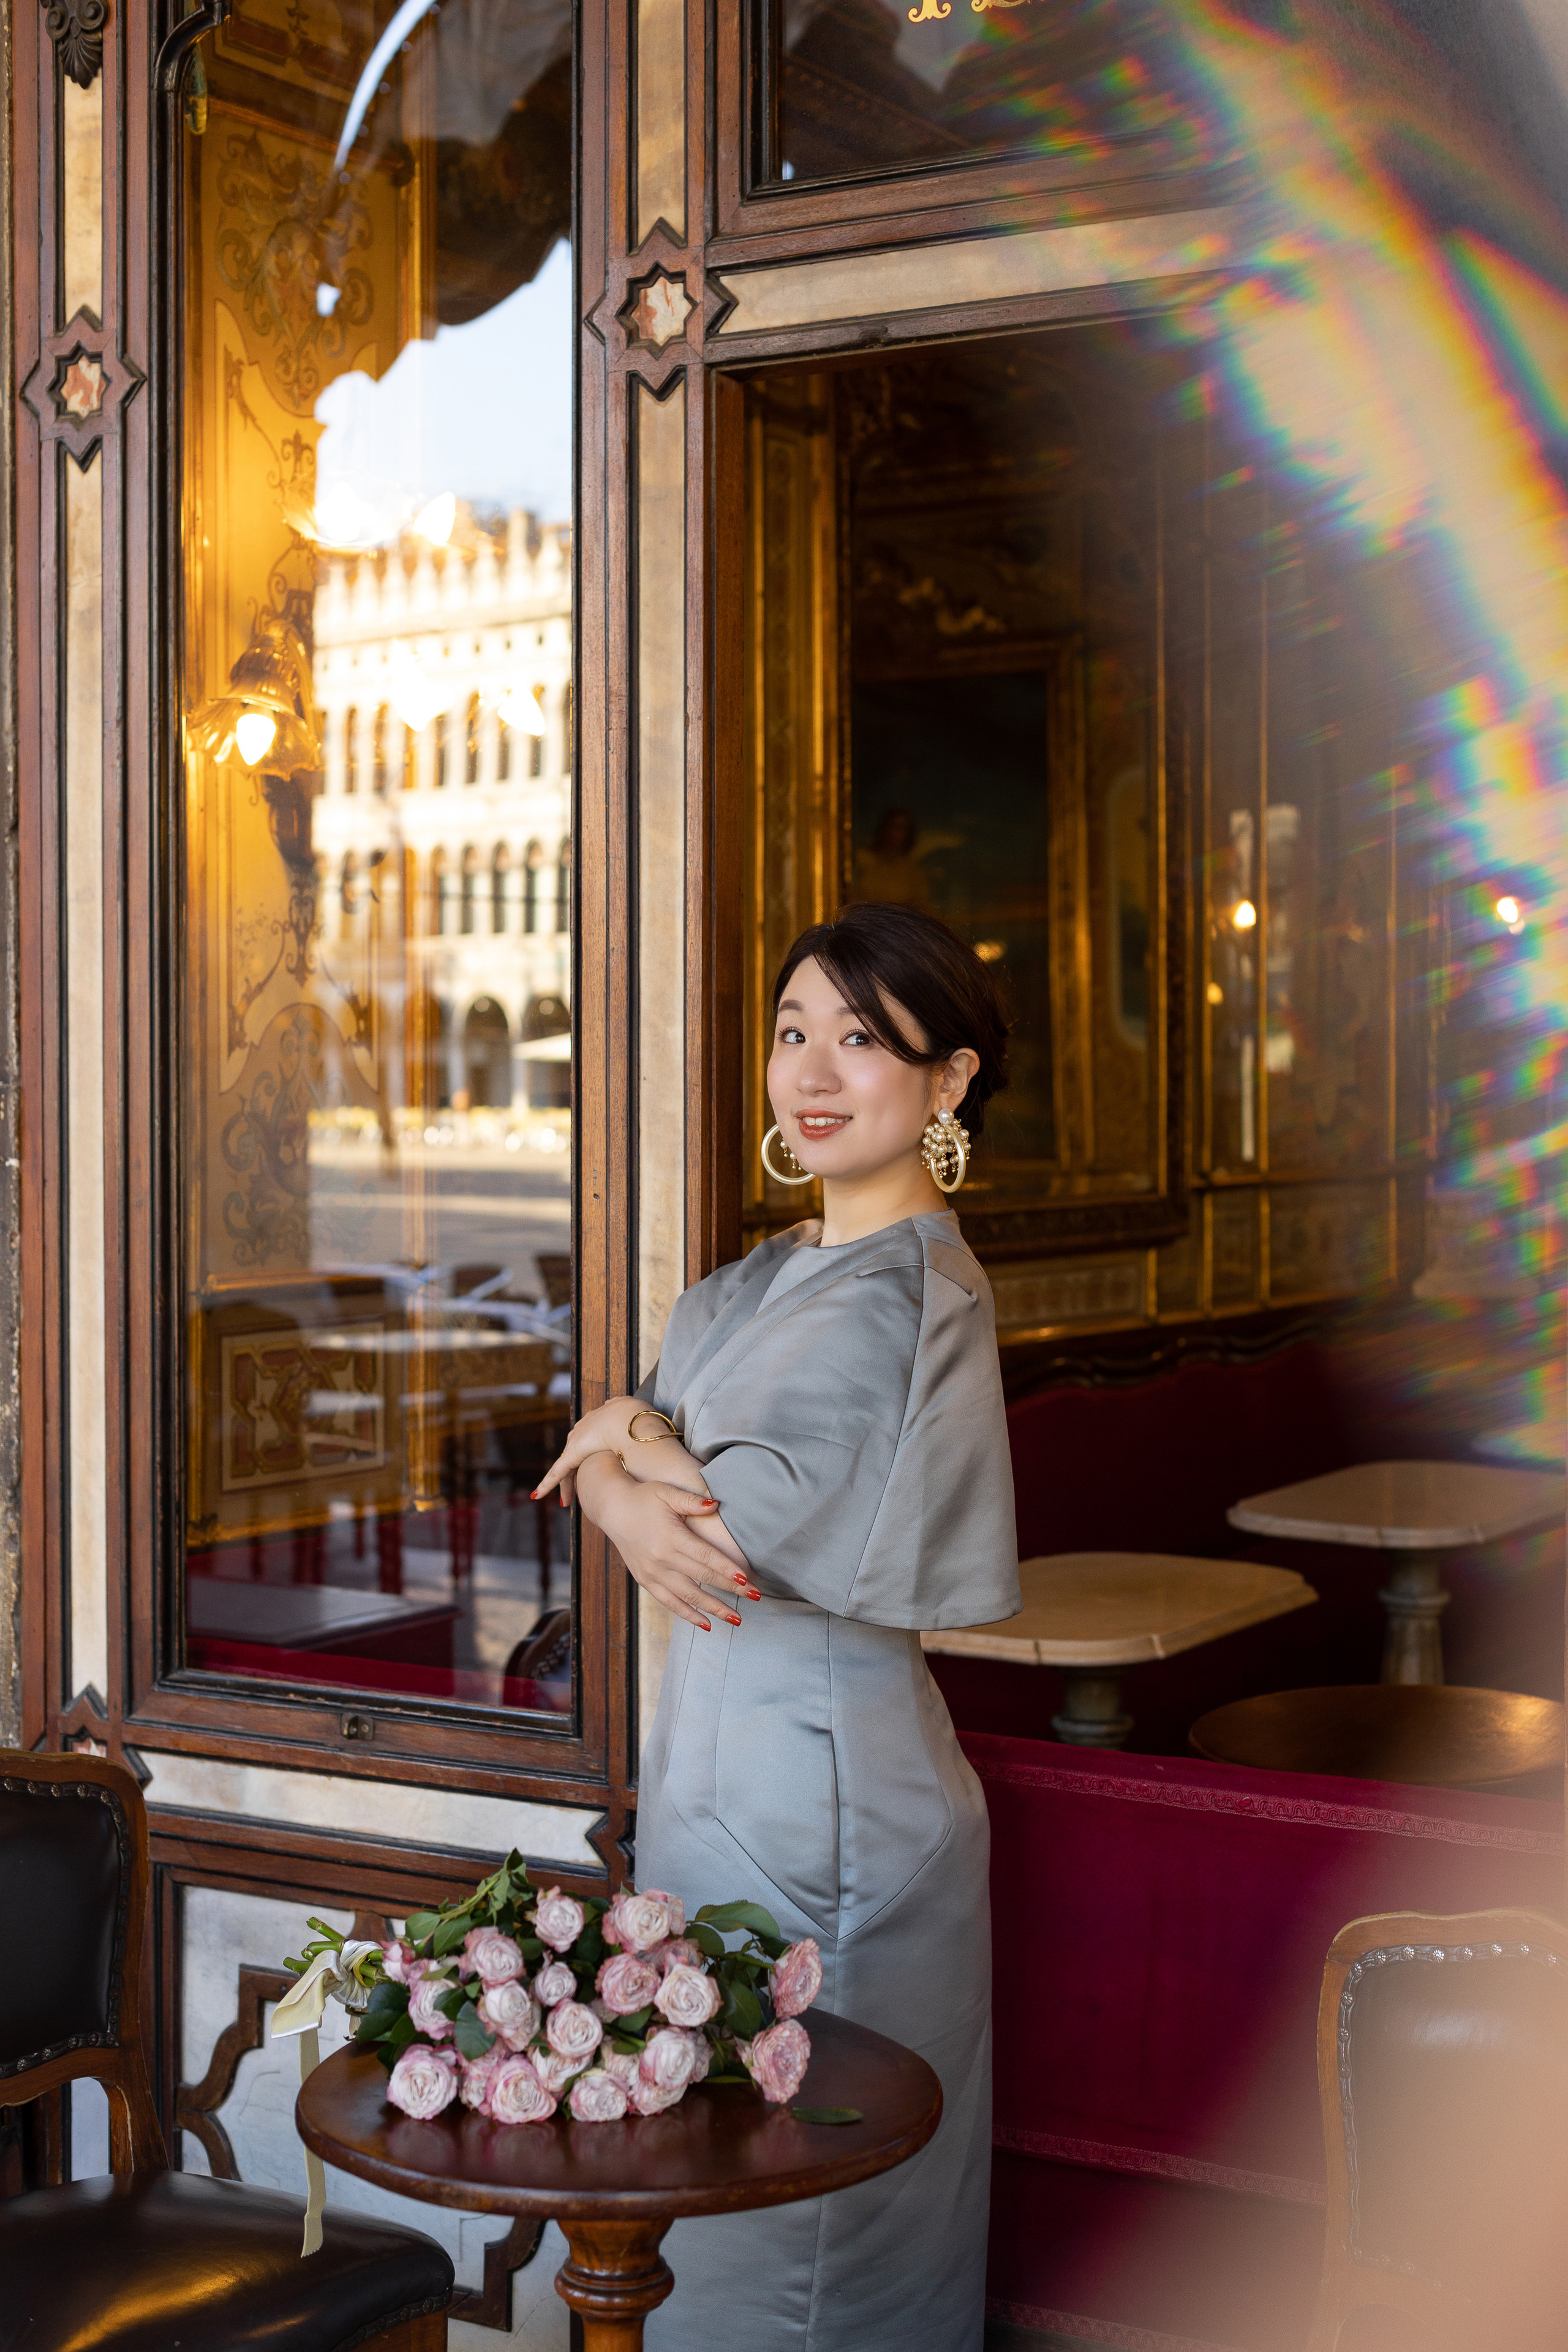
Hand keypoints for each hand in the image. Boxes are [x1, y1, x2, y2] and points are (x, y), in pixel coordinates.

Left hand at [533, 1396, 642, 1507]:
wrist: (633, 1421)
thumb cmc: (640, 1422)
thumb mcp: (638, 1422)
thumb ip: (634, 1423)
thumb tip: (640, 1419)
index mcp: (598, 1424)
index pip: (590, 1442)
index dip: (590, 1456)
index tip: (592, 1467)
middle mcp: (583, 1431)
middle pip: (575, 1455)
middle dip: (576, 1473)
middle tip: (578, 1489)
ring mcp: (576, 1442)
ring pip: (567, 1467)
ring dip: (566, 1485)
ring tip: (567, 1501)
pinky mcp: (572, 1454)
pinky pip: (557, 1472)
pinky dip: (546, 1483)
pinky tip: (538, 1494)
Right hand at [581, 1463, 759, 1633]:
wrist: (612, 1509)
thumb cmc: (643, 1498)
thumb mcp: (667, 1492)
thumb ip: (692, 1501)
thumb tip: (715, 1504)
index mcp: (671, 1537)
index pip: (706, 1557)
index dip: (727, 1569)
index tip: (748, 1580)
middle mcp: (662, 1559)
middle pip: (703, 1578)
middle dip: (731, 1590)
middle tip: (756, 1597)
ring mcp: (653, 1574)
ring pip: (689, 1597)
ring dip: (714, 1609)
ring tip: (737, 1618)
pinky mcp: (646, 1581)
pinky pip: (670, 1603)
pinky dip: (688, 1615)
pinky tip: (706, 1624)